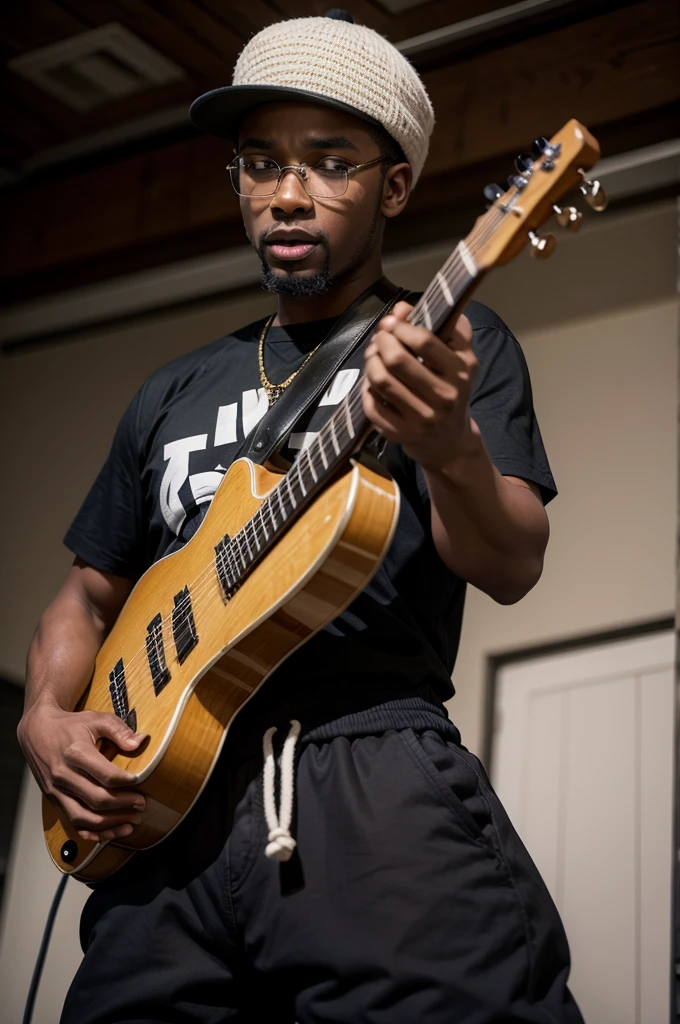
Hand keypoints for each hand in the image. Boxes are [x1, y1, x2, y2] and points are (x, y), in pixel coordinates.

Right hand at [18, 703, 147, 842]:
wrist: (37, 731)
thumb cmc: (69, 725)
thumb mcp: (95, 719)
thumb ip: (119, 730)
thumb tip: (139, 742)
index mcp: (75, 753)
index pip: (106, 775)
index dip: (126, 782)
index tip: (140, 781)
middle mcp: (63, 775)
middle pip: (97, 799)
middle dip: (124, 806)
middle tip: (141, 804)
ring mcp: (56, 790)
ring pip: (84, 817)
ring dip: (110, 824)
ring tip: (132, 823)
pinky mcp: (54, 799)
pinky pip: (73, 823)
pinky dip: (92, 833)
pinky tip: (110, 833)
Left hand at [362, 301, 478, 470]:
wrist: (449, 441)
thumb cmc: (451, 389)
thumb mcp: (459, 356)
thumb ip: (440, 325)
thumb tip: (401, 308)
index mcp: (460, 372)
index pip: (424, 341)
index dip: (401, 326)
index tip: (393, 323)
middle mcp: (443, 397)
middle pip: (397, 359)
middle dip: (381, 341)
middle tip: (379, 338)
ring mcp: (421, 418)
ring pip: (380, 380)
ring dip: (370, 362)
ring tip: (373, 356)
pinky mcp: (401, 434)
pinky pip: (371, 404)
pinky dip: (366, 388)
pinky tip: (373, 383)